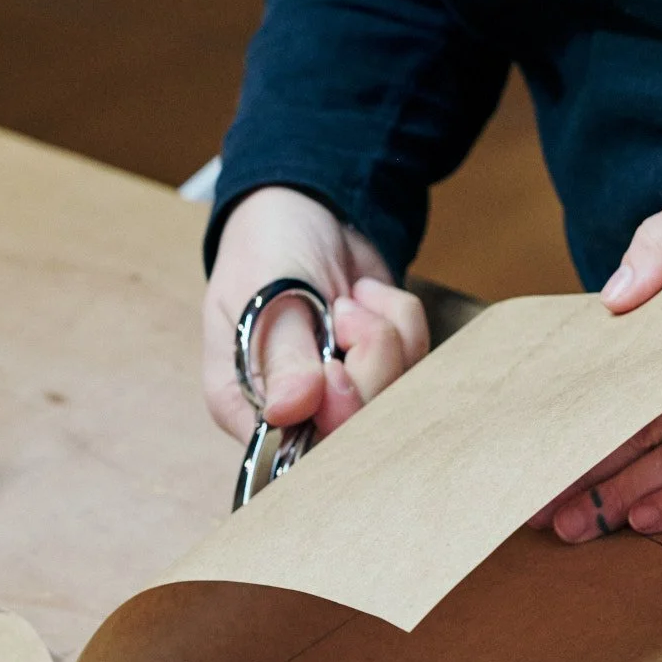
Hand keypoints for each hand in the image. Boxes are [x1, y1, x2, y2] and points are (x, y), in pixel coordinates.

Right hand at [203, 186, 429, 445]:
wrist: (305, 209)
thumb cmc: (267, 248)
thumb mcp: (265, 291)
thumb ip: (282, 353)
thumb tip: (291, 411)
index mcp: (243, 405)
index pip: (290, 453)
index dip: (328, 420)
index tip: (335, 368)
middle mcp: (293, 414)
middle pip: (355, 433)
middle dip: (366, 363)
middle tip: (343, 311)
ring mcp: (341, 397)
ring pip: (395, 399)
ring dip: (386, 335)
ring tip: (349, 300)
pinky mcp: (383, 374)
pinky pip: (418, 366)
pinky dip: (402, 323)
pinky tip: (369, 300)